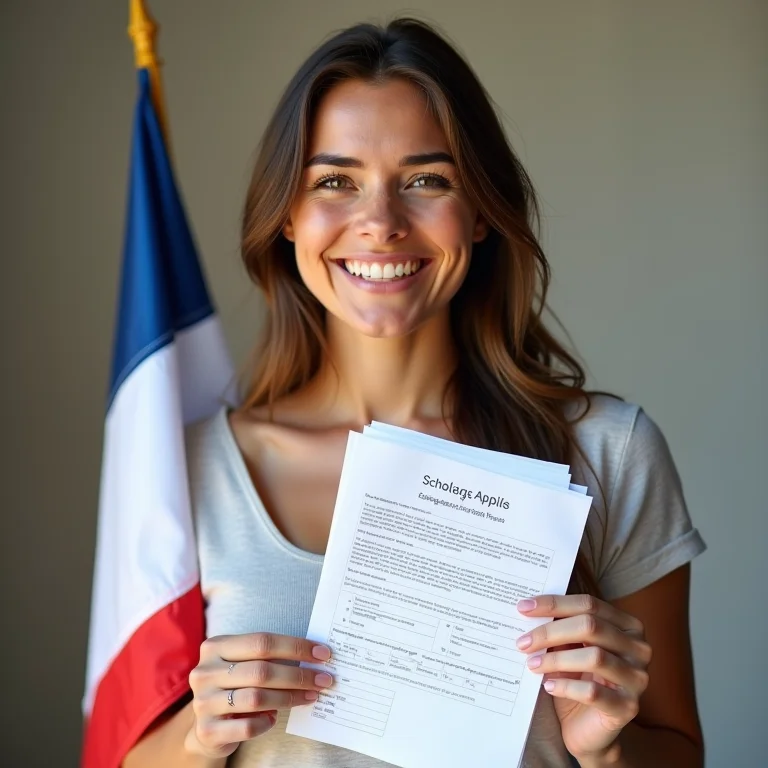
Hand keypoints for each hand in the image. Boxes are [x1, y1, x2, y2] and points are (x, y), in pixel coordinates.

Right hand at [185, 632, 332, 758]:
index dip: (296, 647)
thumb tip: (315, 655)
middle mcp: (205, 672)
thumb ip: (268, 656)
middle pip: (262, 670)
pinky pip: (247, 726)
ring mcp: (203, 702)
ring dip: (290, 697)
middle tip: (324, 679)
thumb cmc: (234, 685)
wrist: (206, 724)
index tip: (323, 654)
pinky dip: (267, 722)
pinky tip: (275, 717)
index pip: (262, 642)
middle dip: (299, 675)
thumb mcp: (243, 663)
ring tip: (310, 696)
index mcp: (215, 647)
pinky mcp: (208, 730)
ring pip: (256, 698)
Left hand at [516, 595, 650, 762]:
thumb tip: (529, 609)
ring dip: (555, 659)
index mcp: (627, 625)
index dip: (554, 603)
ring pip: (594, 657)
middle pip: (590, 626)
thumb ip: (560, 627)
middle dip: (550, 632)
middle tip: (523, 642)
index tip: (523, 607)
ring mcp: (637, 679)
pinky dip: (565, 686)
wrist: (587, 728)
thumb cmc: (578, 679)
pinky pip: (593, 692)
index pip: (589, 604)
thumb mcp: (570, 648)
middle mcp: (638, 649)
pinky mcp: (627, 707)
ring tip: (532, 664)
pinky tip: (548, 686)